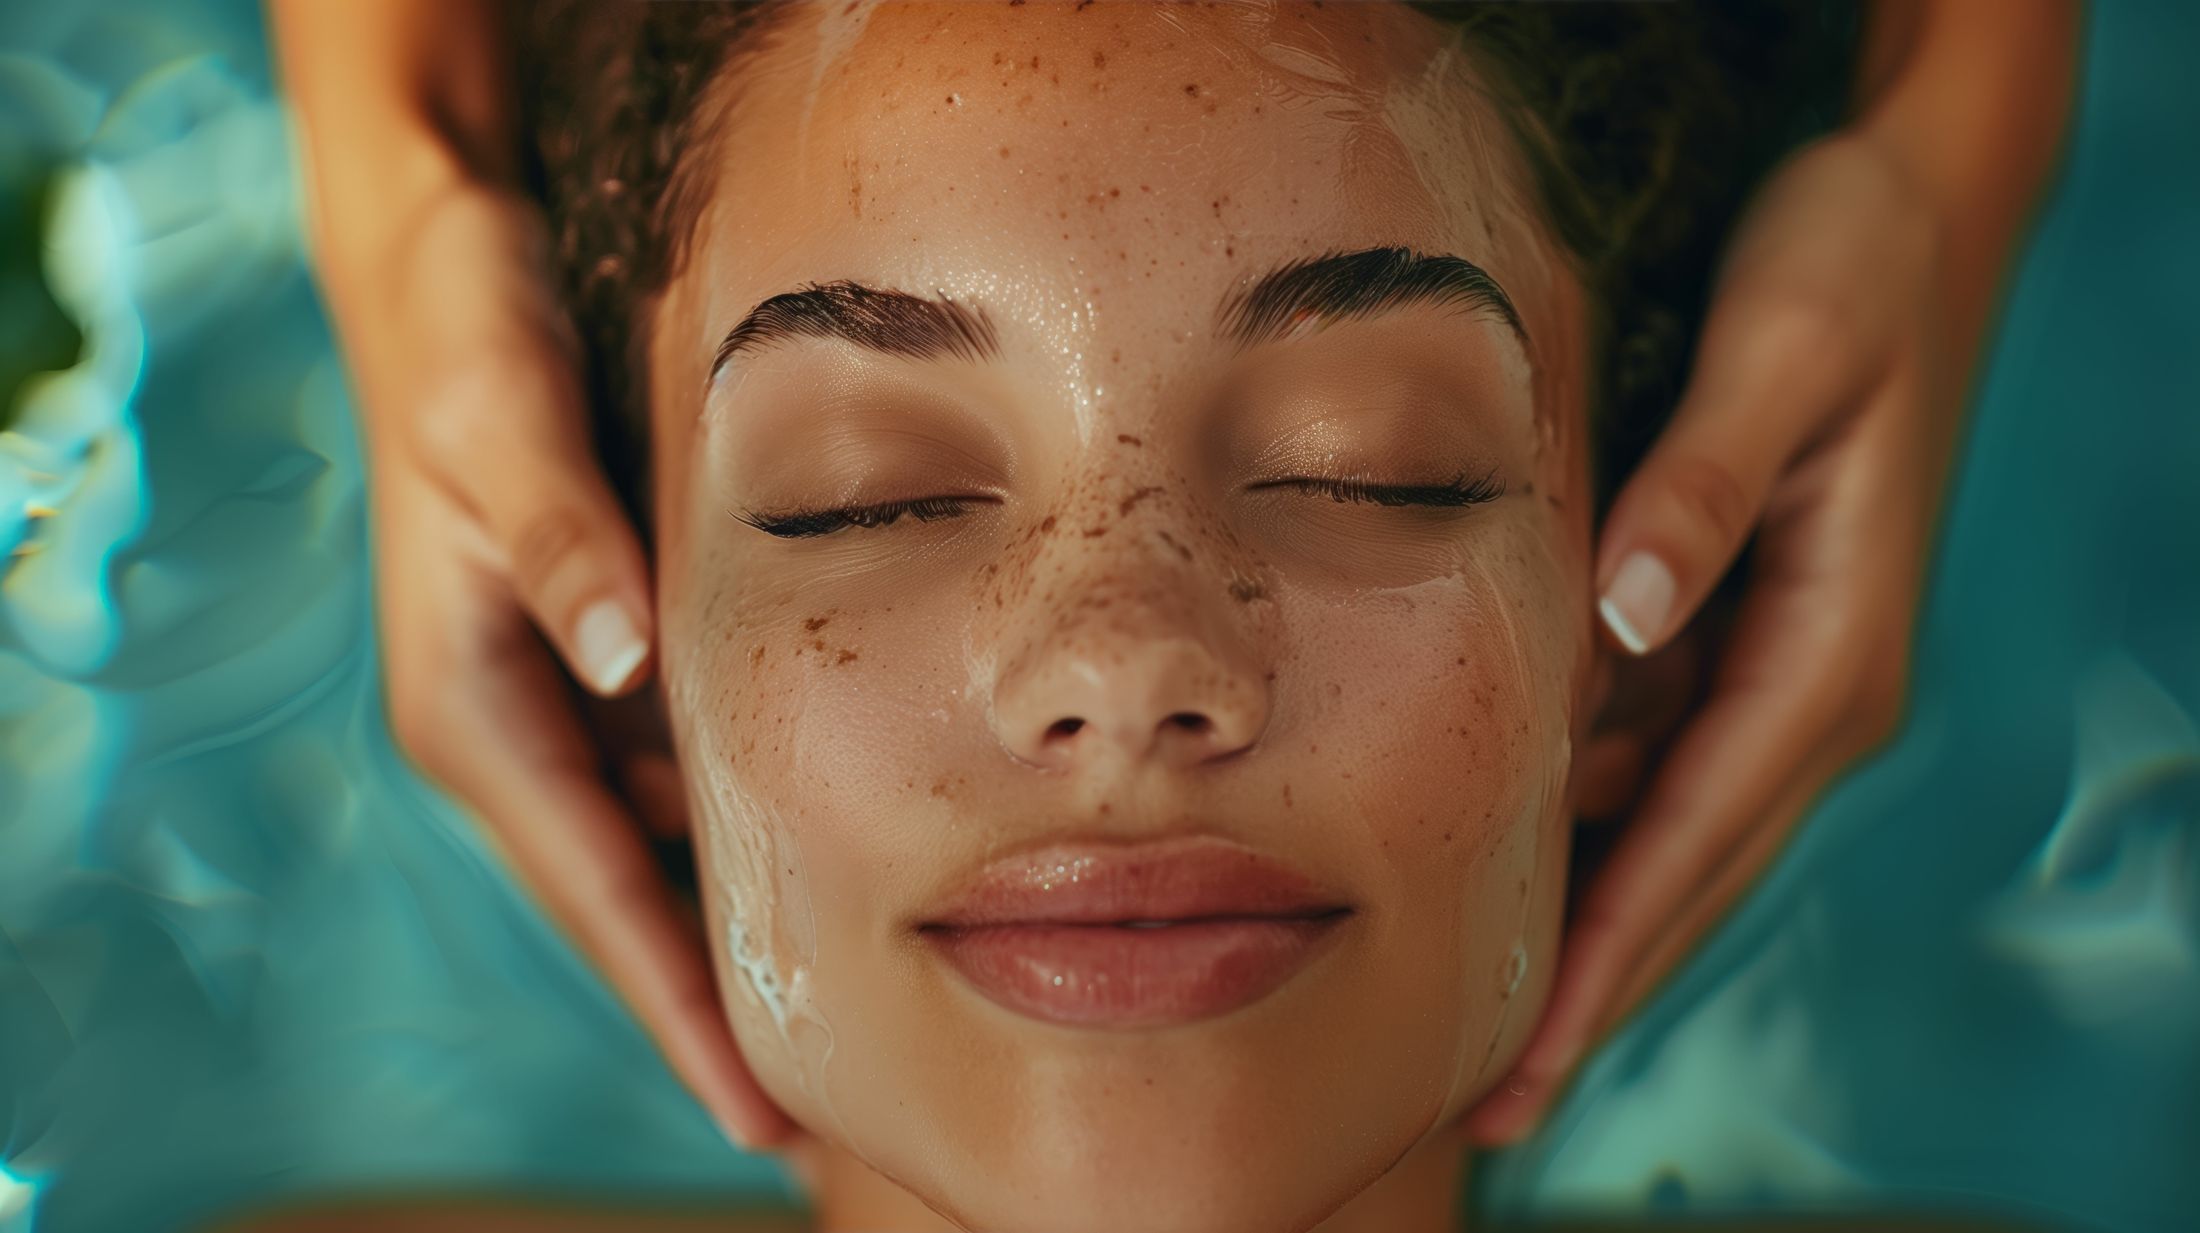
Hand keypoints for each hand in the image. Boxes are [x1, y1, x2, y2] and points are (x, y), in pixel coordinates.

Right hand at [327, 176, 794, 1149]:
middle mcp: (512, 725)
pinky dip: (742, 822)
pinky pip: (676, 767)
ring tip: (852, 1012)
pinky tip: (831, 852)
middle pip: (632, 902)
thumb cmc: (461, 336)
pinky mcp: (596, 651)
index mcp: (474, 708)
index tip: (754, 1115)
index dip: (678, 1008)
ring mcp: (557, 694)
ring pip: (662, 844)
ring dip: (739, 926)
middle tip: (825, 1114)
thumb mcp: (499, 420)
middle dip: (716, 1008)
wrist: (437, 258)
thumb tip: (624, 660)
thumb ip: (563, 541)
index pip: (596, 894)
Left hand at [1463, 127, 1967, 1143]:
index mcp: (1832, 647)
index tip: (1527, 1059)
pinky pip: (1658, 747)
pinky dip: (1587, 809)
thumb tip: (1628, 617)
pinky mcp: (1748, 623)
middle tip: (1484, 1101)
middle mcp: (1815, 680)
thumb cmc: (1852, 267)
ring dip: (1580, 911)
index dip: (1609, 955)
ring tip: (1473, 1008)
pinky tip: (1507, 845)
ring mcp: (1784, 658)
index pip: (1700, 836)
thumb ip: (1704, 489)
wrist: (1911, 205)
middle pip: (1686, 868)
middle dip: (1591, 986)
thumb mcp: (1784, 353)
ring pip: (1665, 820)